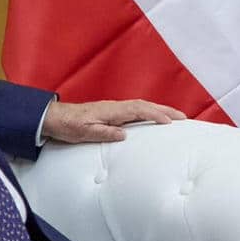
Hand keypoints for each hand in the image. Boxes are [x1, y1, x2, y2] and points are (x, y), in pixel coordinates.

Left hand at [42, 99, 186, 143]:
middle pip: (146, 105)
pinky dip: (151, 112)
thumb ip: (105, 133)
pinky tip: (155, 118)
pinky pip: (137, 110)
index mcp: (112, 111)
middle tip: (184, 117)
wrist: (55, 118)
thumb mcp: (85, 133)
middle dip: (166, 110)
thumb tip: (125, 135)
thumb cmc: (69, 126)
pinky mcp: (113, 113)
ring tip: (176, 117)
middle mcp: (116, 107)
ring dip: (161, 110)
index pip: (139, 110)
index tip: (169, 122)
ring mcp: (115, 109)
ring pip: (143, 106)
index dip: (155, 115)